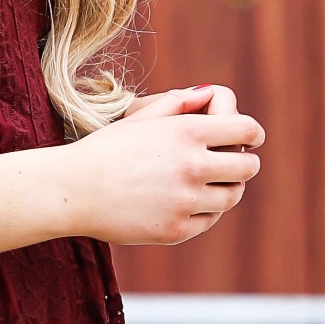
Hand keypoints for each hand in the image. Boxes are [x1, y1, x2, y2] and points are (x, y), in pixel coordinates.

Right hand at [68, 86, 262, 248]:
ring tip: (208, 184)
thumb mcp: (140, 118)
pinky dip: (204, 211)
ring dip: (226, 188)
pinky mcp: (177, 229)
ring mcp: (186, 201)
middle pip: (248, 167)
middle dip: (243, 162)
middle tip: (232, 163)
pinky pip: (209, 219)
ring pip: (232, 196)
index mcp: (188, 132)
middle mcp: (193, 166)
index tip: (250, 138)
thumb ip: (180, 103)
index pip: (247, 129)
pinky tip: (187, 203)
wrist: (72, 190)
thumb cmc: (104, 149)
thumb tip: (210, 94)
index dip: (252, 133)